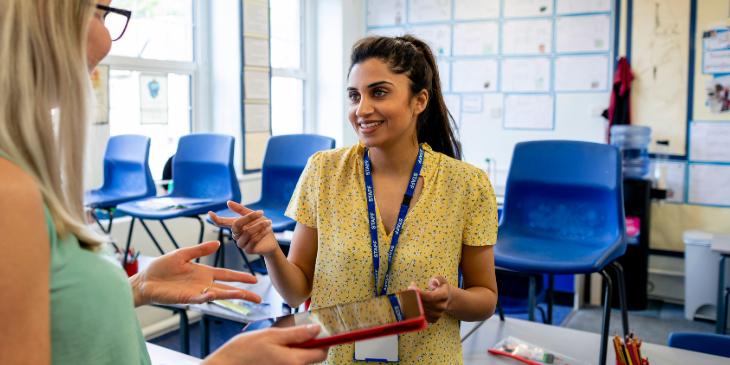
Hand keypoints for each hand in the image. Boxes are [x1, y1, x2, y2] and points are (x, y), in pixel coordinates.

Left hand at [130, 241, 261, 306]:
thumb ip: (200, 249)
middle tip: (259, 298)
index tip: (255, 279)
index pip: (227, 275)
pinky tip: (214, 295)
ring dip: (231, 295)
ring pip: (218, 295)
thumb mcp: (182, 254)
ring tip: (244, 295)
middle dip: (244, 293)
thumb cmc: (161, 267)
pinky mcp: (186, 298)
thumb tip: (217, 243)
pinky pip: (200, 298)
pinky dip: (207, 297)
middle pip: (228, 289)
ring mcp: (196, 292)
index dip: (241, 277)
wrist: (145, 280)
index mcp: (204, 272)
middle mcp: (204, 283)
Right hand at [203, 324, 328, 364]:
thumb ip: (297, 333)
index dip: (324, 340)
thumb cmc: (244, 351)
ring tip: (279, 340)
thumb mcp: (272, 335)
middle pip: (312, 357)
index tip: (320, 330)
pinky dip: (287, 354)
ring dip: (296, 348)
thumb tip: (317, 329)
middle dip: (308, 343)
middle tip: (294, 332)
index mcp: (293, 361)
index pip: (321, 353)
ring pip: (300, 359)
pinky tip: (273, 349)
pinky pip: (289, 363)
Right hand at [208, 201, 278, 256]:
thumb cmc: (261, 226)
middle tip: (260, 212)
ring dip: (259, 226)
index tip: (210, 213)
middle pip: (237, 225)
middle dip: (249, 217)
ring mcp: (241, 244)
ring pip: (247, 233)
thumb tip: (228, 202)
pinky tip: (267, 229)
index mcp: (235, 226)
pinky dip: (261, 233)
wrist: (271, 241)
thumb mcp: (253, 215)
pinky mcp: (248, 250)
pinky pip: (253, 240)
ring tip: (268, 222)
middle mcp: (236, 235)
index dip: (216, 219)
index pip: (222, 223)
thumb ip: (241, 210)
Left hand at [408, 275, 451, 323]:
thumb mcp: (440, 279)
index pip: (430, 296)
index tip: (410, 288)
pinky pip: (423, 317)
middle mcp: (443, 306)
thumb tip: (435, 282)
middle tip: (407, 292)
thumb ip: (437, 278)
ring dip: (414, 305)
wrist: (446, 299)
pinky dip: (417, 312)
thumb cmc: (440, 287)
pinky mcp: (434, 319)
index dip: (419, 293)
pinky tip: (414, 305)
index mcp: (444, 295)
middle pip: (425, 304)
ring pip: (423, 311)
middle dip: (414, 298)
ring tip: (409, 298)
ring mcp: (439, 314)